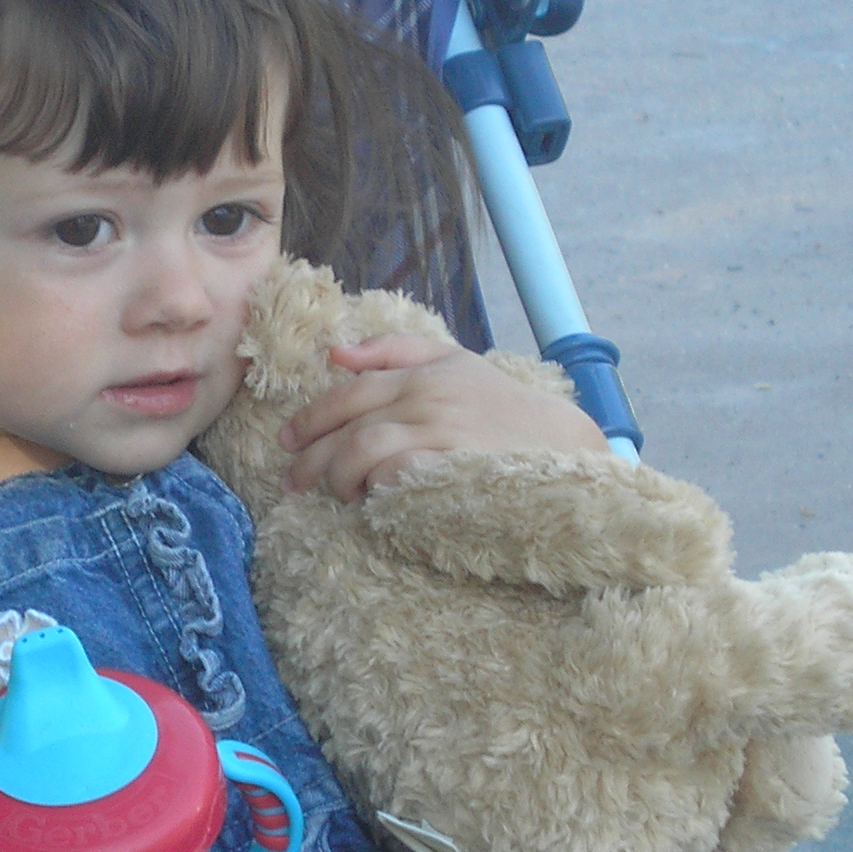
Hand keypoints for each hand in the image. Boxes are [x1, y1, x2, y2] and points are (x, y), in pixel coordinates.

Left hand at [279, 333, 605, 502]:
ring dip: (338, 476)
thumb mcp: (456, 362)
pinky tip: (372, 500)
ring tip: (338, 493)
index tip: (288, 440)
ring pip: (362, 452)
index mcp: (424, 373)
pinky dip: (373, 489)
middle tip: (294, 480)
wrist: (564, 445)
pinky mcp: (450, 471)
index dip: (311, 417)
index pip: (349, 391)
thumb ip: (396, 351)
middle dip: (311, 456)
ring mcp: (440, 435)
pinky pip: (393, 478)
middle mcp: (427, 399)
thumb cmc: (505, 409)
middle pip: (348, 425)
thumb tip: (336, 354)